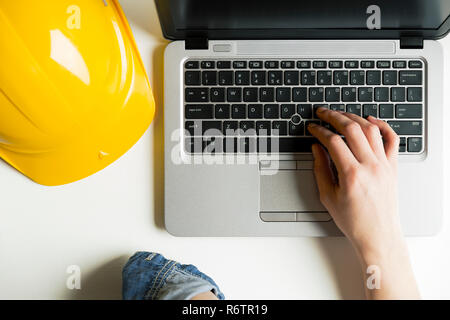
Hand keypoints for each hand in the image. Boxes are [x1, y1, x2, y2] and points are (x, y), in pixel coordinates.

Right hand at [308, 107, 418, 298]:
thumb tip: (316, 148)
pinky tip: (371, 120)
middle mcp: (370, 166)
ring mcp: (384, 165)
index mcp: (351, 175)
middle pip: (352, 129)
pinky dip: (382, 126)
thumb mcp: (328, 196)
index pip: (333, 141)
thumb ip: (320, 169)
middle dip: (334, 116)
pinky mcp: (392, 166)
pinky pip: (391, 139)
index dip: (319, 130)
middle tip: (323, 113)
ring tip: (341, 115)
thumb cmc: (353, 220)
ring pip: (370, 130)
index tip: (312, 127)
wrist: (378, 234)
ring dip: (354, 118)